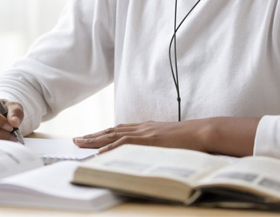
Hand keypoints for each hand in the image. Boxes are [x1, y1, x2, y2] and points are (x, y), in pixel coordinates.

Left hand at [73, 120, 207, 153]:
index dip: (103, 133)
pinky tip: (100, 152)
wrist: (203, 131)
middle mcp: (142, 128)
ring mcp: (144, 132)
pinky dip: (111, 148)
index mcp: (146, 128)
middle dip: (92, 136)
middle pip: (111, 131)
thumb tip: (152, 152)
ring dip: (95, 140)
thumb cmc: (190, 138)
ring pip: (113, 135)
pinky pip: (125, 144)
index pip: (119, 130)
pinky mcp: (149, 140)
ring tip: (80, 143)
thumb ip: (158, 143)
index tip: (91, 136)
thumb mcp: (169, 140)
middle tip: (76, 139)